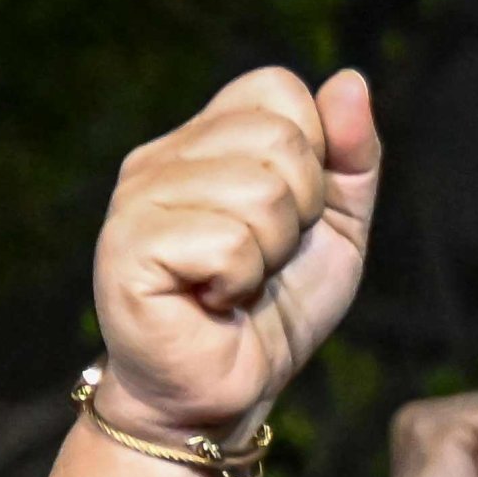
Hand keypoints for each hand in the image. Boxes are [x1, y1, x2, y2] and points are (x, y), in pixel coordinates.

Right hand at [90, 66, 378, 445]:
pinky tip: (213, 301)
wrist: (221, 396)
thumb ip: (351, 156)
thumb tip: (349, 80)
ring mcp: (134, 203)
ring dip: (271, 252)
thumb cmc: (271, 312)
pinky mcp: (126, 251)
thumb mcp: (336, 228)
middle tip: (263, 258)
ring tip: (237, 282)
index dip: (312, 152)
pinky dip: (240, 281)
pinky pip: (226, 241)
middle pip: (276, 136)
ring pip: (258, 191)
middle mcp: (156, 160)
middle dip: (300, 210)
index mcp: (199, 143)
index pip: (274, 88)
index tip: (289, 215)